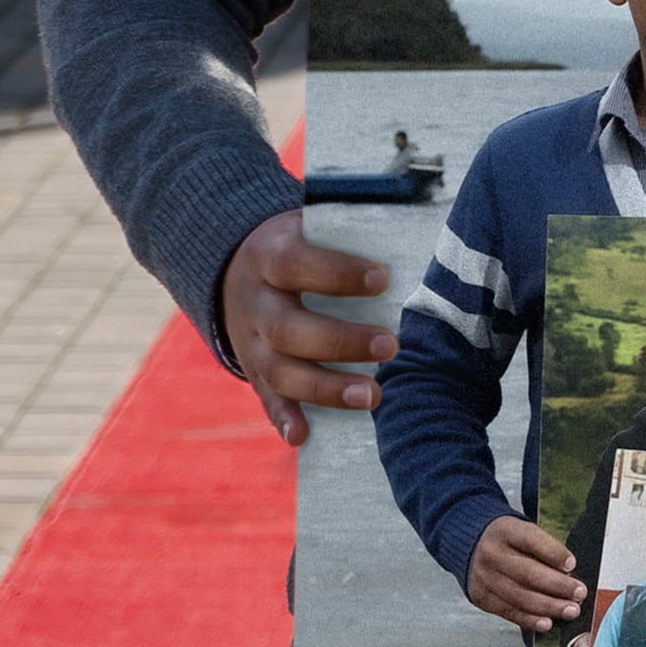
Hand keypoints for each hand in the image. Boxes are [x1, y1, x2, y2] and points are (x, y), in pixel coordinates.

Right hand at [222, 207, 396, 437]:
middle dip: (341, 342)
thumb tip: (409, 208)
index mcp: (267, 255)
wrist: (236, 267)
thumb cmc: (299, 243)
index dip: (336, 273)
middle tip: (393, 346)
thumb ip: (346, 225)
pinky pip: (265, 398)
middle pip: (289, 329)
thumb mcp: (308, 223)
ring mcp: (249, 342)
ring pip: (279, 372)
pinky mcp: (252, 370)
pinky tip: (303, 437)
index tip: (383, 280)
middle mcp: (253, 303)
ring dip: (324, 389)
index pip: (296, 264)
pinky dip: (283, 419)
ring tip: (372, 396)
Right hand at [468, 514, 585, 630]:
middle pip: (527, 573)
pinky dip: (530, 619)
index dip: (553, 553)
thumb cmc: (508, 540)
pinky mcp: (481, 597)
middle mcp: (491, 553)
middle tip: (579, 593)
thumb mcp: (522, 531)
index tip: (572, 564)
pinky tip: (547, 622)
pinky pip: (508, 611)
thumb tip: (570, 573)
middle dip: (558, 586)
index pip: (531, 540)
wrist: (472, 546)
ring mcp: (484, 577)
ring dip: (549, 607)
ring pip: (520, 596)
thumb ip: (543, 548)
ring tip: (570, 610)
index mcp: (505, 530)